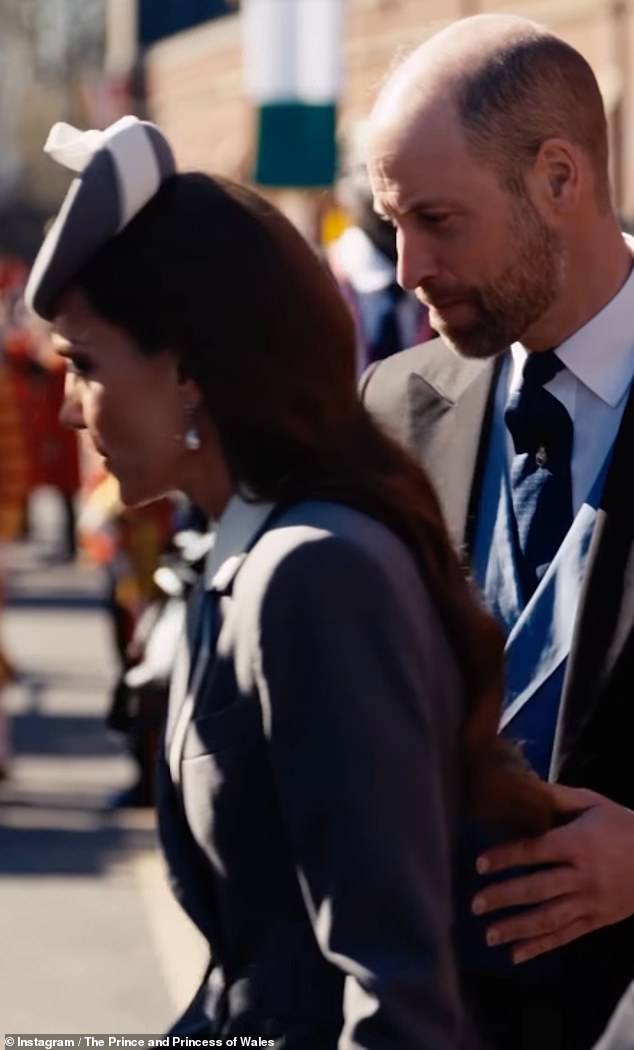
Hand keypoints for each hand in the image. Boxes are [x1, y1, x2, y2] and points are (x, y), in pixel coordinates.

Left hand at [472, 785, 633, 963]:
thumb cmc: (623, 827)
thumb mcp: (593, 804)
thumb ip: (557, 797)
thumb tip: (522, 784)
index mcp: (579, 843)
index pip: (536, 851)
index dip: (507, 857)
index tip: (480, 864)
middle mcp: (584, 875)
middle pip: (539, 888)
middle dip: (505, 896)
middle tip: (476, 903)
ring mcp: (592, 901)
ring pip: (550, 918)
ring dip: (518, 928)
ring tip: (489, 935)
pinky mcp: (598, 920)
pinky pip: (566, 935)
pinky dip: (540, 947)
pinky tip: (516, 954)